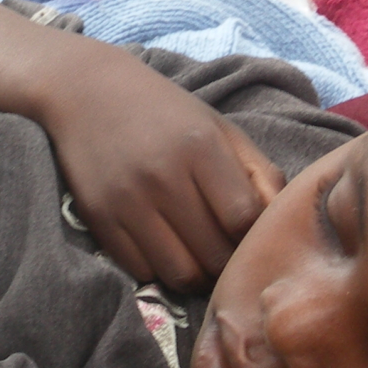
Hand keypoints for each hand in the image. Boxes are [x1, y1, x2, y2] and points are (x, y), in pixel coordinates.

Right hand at [37, 48, 282, 290]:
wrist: (85, 91)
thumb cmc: (165, 112)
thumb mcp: (219, 128)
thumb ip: (259, 173)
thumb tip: (282, 221)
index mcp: (201, 146)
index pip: (244, 219)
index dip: (254, 237)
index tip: (251, 236)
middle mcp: (163, 175)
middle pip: (214, 254)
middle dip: (229, 263)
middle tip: (228, 254)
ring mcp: (127, 200)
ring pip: (180, 273)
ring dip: (197, 275)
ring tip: (200, 259)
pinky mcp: (99, 218)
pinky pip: (142, 271)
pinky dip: (161, 271)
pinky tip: (166, 250)